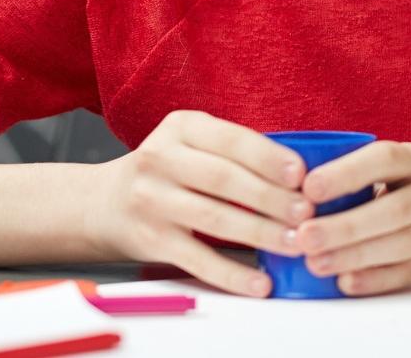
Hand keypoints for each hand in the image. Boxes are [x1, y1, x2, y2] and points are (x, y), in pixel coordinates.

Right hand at [86, 110, 311, 296]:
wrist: (104, 203)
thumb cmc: (168, 169)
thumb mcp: (192, 142)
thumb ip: (235, 150)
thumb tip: (298, 175)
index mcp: (181, 127)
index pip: (232, 140)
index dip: (269, 158)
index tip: (301, 175)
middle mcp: (161, 159)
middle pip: (225, 179)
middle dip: (271, 198)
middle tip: (306, 213)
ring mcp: (152, 201)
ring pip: (215, 219)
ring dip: (261, 234)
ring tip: (294, 243)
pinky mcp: (151, 241)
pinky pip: (198, 260)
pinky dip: (232, 274)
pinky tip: (260, 282)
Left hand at [292, 141, 410, 295]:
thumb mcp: (406, 167)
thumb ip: (365, 173)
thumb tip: (299, 188)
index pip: (386, 160)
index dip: (347, 173)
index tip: (309, 187)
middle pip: (394, 210)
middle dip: (345, 225)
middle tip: (304, 235)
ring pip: (401, 245)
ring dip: (354, 256)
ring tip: (316, 261)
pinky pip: (408, 273)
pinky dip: (376, 279)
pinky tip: (347, 281)